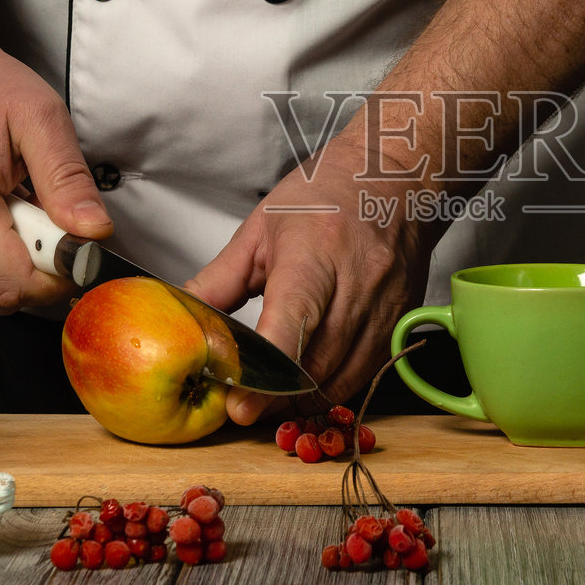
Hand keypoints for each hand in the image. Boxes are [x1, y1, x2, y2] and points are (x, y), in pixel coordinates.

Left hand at [186, 132, 440, 424]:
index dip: (265, 375)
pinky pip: (366, 374)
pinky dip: (333, 387)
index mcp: (314, 257)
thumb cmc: (327, 195)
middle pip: (315, 365)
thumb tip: (184, 318)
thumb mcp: (261, 229)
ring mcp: (385, 308)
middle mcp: (357, 286)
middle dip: (274, 398)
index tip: (239, 405)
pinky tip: (309, 382)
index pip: (292, 326)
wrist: (397, 179)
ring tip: (271, 399)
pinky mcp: (400, 322)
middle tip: (242, 406)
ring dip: (303, 400)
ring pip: (342, 379)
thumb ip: (219, 280)